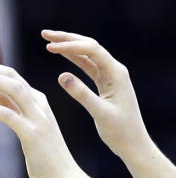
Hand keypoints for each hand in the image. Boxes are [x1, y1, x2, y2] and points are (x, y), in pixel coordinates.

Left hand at [0, 59, 81, 177]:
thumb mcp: (26, 124)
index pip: (10, 75)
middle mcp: (39, 105)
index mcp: (38, 100)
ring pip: (12, 88)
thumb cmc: (44, 155)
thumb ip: (12, 106)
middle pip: (11, 75)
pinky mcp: (32, 134)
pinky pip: (8, 115)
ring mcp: (38, 118)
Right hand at [41, 30, 148, 158]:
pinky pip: (86, 64)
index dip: (70, 46)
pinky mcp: (103, 82)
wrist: (133, 143)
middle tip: (44, 34)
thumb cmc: (120, 131)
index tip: (49, 47)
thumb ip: (81, 94)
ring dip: (67, 45)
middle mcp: (114, 70)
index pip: (92, 50)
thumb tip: (61, 75)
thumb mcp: (100, 113)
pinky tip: (59, 53)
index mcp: (116, 73)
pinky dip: (71, 57)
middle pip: (89, 46)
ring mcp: (109, 75)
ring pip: (86, 53)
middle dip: (67, 38)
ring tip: (47, 39)